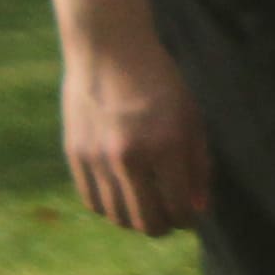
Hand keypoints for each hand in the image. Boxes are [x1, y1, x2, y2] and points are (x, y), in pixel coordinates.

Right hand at [60, 26, 210, 236]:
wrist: (110, 49)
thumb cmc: (159, 82)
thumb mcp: (191, 117)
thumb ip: (198, 166)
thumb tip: (199, 211)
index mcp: (166, 145)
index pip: (179, 209)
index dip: (188, 219)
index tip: (190, 213)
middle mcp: (129, 156)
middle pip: (147, 223)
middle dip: (164, 226)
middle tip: (169, 215)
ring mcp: (98, 158)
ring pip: (118, 217)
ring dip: (136, 218)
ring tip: (147, 202)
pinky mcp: (75, 155)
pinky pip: (93, 202)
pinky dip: (110, 206)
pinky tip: (122, 192)